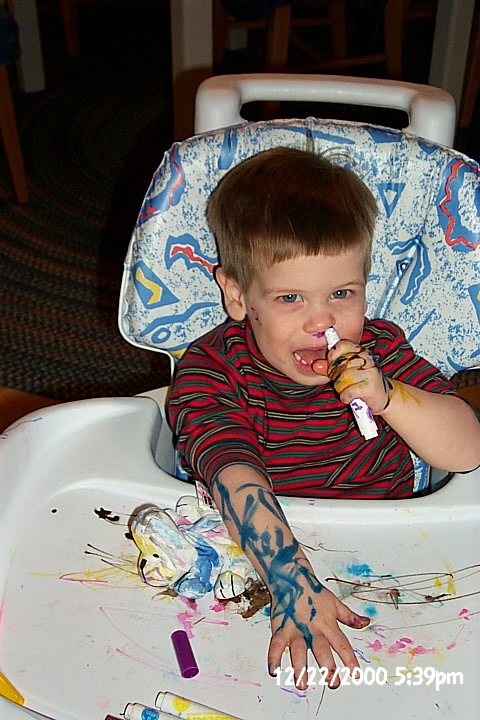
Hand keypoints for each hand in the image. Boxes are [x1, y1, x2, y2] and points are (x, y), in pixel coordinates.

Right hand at [268, 565, 369, 689]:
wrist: (291, 577)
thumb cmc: (314, 592)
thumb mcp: (335, 603)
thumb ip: (349, 616)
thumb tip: (366, 623)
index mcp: (328, 623)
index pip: (342, 644)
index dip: (349, 660)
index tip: (356, 675)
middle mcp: (312, 628)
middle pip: (321, 649)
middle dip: (328, 667)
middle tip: (333, 683)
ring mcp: (295, 628)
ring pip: (298, 650)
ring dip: (299, 668)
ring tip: (302, 684)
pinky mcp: (280, 627)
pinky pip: (275, 644)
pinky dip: (273, 658)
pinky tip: (273, 671)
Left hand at [324, 339, 389, 414]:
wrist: (384, 397)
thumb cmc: (362, 383)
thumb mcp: (346, 372)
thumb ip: (330, 367)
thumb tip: (316, 365)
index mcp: (360, 351)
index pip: (340, 346)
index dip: (332, 358)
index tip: (334, 367)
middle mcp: (367, 358)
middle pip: (338, 364)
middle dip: (335, 377)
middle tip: (343, 382)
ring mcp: (370, 372)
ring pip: (341, 380)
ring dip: (341, 389)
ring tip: (348, 390)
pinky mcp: (370, 387)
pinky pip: (347, 392)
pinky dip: (346, 397)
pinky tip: (352, 397)